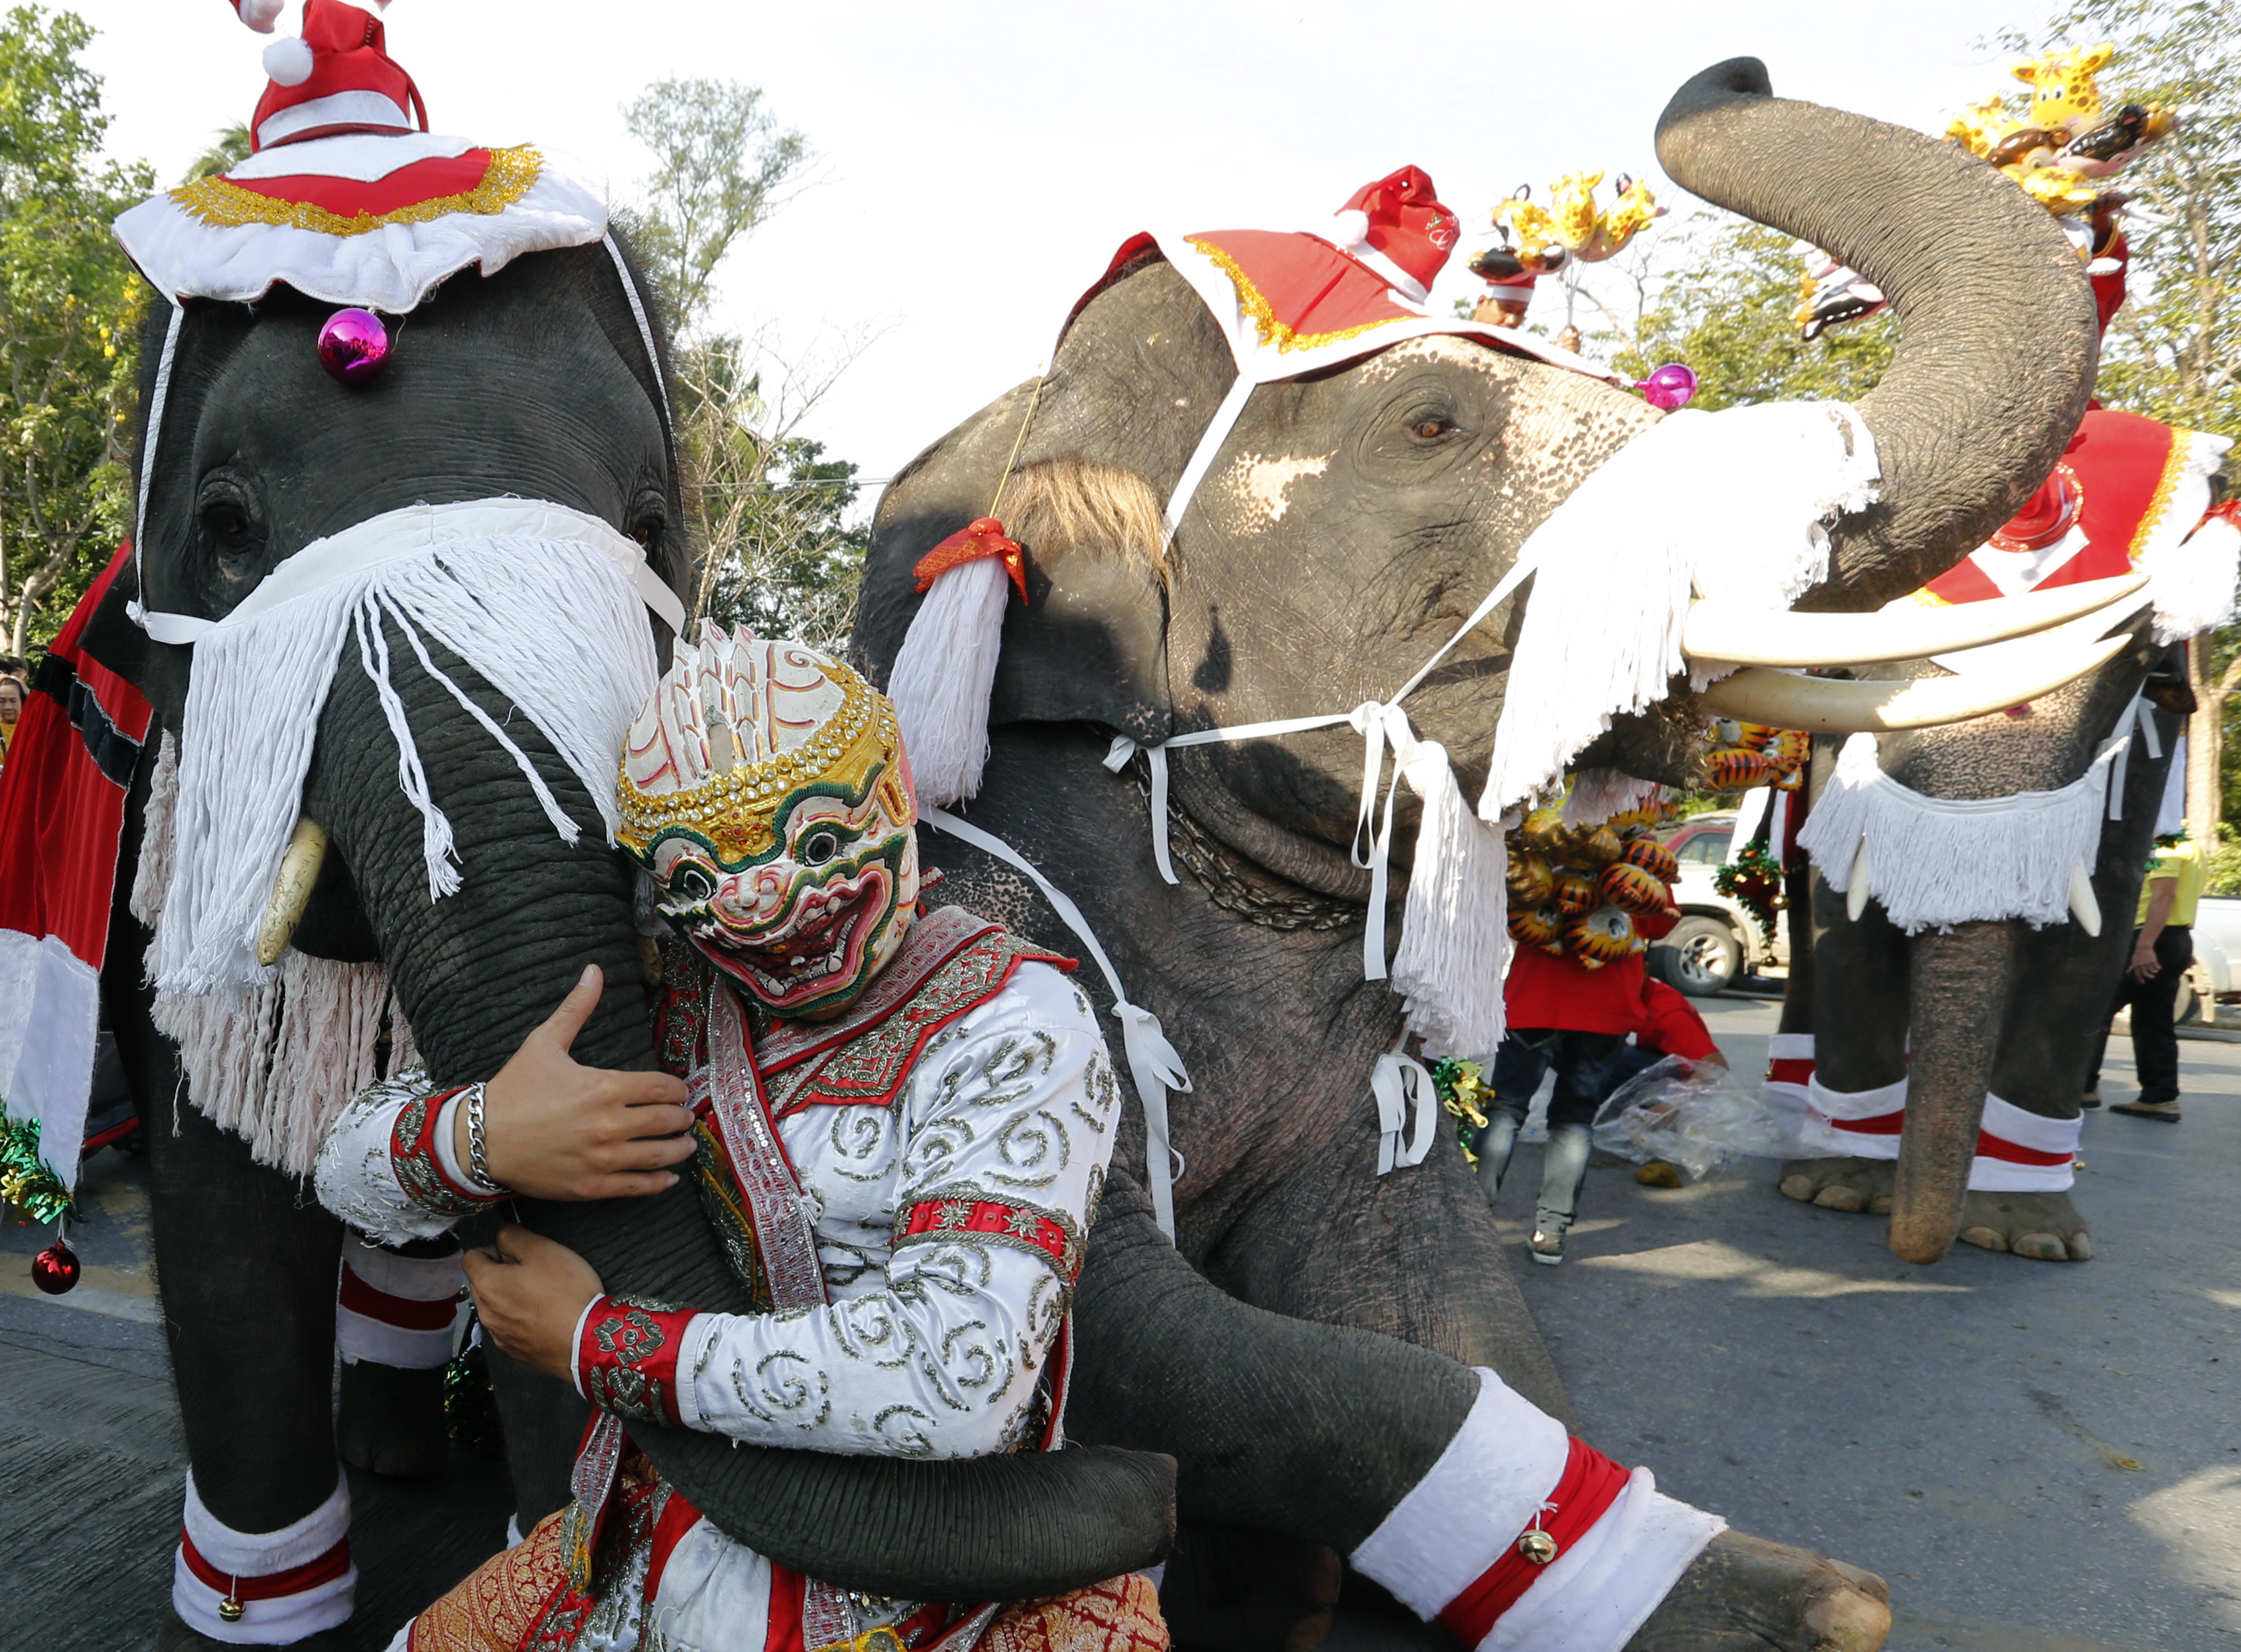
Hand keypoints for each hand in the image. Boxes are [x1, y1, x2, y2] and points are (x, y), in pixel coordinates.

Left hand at [464, 1225, 603, 1384]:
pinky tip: (546, 1320)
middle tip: (533, 1273)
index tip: (517, 1254)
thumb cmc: (565, 1291)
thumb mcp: (543, 1249)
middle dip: (500, 1274)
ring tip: (541, 1298)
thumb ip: (514, 1236)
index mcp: (487, 1284)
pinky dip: (521, 1322)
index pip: (470, 1257)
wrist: (587, 1341)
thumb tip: (502, 1237)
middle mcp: (485, 1313)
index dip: (493, 1249)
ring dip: (510, 1299)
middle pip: (481, 1284)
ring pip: (495, 1308)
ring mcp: (499, 1337)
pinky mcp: (515, 1353)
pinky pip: (510, 1330)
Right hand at [465, 965, 695, 1200]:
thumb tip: (594, 970)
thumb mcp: (544, 1042)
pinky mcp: (591, 1186)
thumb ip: (576, 1009)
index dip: (677, 1090)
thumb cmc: (514, 1090)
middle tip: (685, 1118)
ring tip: (686, 1146)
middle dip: (681, 1118)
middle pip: (666, 1121)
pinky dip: (658, 1183)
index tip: (680, 1092)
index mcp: (604, 1087)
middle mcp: (609, 1124)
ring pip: (659, 1156)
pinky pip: (637, 1186)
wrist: (479, 1139)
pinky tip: (668, 1179)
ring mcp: (601, 1158)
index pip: (662, 1088)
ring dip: (679, 1150)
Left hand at [2129, 946, 2159, 981]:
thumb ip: (2131, 967)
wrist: (2143, 947)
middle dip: (2149, 976)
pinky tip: (2159, 968)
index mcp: (2136, 965)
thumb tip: (2127, 972)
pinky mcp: (2152, 960)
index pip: (2138, 974)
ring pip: (2152, 970)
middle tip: (2153, 977)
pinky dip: (2158, 968)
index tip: (2143, 982)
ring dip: (2155, 972)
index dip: (2140, 979)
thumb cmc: (2138, 954)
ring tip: (2156, 971)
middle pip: (2145, 973)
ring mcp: (2147, 962)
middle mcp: (2141, 965)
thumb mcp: (2133, 960)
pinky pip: (2156, 966)